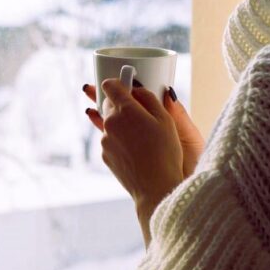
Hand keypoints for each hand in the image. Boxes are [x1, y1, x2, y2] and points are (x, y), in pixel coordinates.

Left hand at [83, 83, 204, 180]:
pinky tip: (136, 148)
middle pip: (108, 103)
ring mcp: (104, 140)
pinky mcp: (104, 155)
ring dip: (120, 122)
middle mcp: (110, 123)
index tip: (127, 84)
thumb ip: (149, 98)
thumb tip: (137, 88)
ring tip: (140, 134)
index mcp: (125, 110)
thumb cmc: (165, 152)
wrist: (155, 187)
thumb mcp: (165, 120)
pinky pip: (110, 139)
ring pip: (109, 122)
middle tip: (138, 110)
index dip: (119, 82)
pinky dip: (120, 139)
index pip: (110, 85)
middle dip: (121, 103)